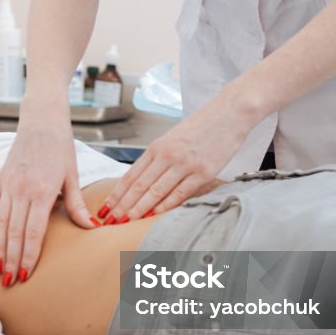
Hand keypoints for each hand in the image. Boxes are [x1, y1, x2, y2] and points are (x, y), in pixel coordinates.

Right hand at [0, 105, 95, 285]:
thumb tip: (91, 227)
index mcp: (42, 192)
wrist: (42, 120)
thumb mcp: (72, 175)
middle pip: (13, 233)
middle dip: (11, 260)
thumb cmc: (60, 147)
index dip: (28, 255)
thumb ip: (76, 204)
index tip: (26, 274)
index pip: (33, 232)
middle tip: (9, 282)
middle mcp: (21, 191)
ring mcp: (8, 185)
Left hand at [98, 90, 257, 222]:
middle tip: (110, 220)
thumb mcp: (173, 139)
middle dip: (123, 205)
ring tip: (126, 222)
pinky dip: (164, 206)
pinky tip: (153, 216)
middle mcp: (168, 155)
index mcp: (157, 147)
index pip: (131, 175)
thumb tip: (142, 181)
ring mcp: (185, 164)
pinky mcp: (203, 172)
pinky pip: (179, 193)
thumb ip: (158, 159)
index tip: (106, 207)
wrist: (230, 112)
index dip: (117, 193)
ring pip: (155, 192)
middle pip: (139, 186)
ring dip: (139, 209)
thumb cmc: (202, 126)